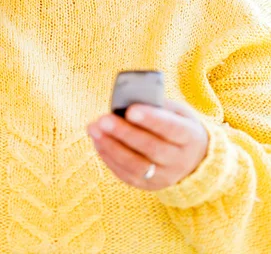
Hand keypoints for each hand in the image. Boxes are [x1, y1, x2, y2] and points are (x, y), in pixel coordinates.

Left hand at [87, 99, 208, 190]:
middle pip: (151, 148)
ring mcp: (165, 176)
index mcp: (190, 136)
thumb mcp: (177, 112)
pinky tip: (98, 142)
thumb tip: (127, 101)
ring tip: (94, 129)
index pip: (171, 128)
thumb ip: (157, 106)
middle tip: (103, 119)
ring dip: (111, 147)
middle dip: (124, 133)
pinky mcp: (149, 186)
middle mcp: (179, 160)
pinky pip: (127, 175)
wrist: (193, 159)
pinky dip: (109, 158)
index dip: (151, 119)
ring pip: (136, 165)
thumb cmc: (177, 125)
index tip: (130, 110)